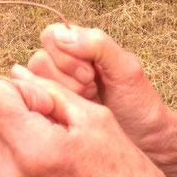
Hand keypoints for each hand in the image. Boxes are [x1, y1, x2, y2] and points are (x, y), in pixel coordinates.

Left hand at [0, 76, 176, 176]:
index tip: (41, 105)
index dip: (15, 92)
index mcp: (36, 151)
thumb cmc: (125, 171)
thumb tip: (15, 76)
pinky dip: (21, 175)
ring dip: (18, 147)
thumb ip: (48, 91)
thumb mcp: (95, 117)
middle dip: (18, 119)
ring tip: (55, 160)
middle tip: (56, 134)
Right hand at [16, 24, 172, 164]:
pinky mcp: (49, 110)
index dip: (65, 55)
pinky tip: (73, 115)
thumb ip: (98, 44)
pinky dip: (50, 109)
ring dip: (60, 94)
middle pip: (38, 60)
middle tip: (91, 90)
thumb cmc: (138, 102)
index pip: (51, 36)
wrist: (144, 141)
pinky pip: (32, 104)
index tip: (91, 74)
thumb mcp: (125, 68)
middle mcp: (61, 64)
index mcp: (79, 45)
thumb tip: (62, 36)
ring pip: (32, 82)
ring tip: (86, 102)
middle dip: (66, 78)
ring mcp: (54, 88)